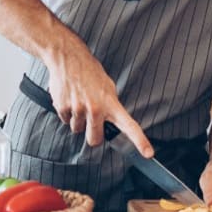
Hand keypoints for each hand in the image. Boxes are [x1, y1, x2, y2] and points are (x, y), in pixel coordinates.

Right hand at [45, 39, 152, 155]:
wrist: (69, 58)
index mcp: (111, 104)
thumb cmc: (90, 72)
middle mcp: (96, 109)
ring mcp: (79, 109)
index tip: (148, 153)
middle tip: (91, 120)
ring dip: (78, 120)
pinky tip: (69, 98)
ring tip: (78, 100)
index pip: (130, 126)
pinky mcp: (63, 108)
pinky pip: (65, 121)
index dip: (140, 141)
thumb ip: (110, 106)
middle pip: (94, 140)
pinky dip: (66, 113)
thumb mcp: (107, 87)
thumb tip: (112, 122)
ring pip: (77, 129)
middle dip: (92, 135)